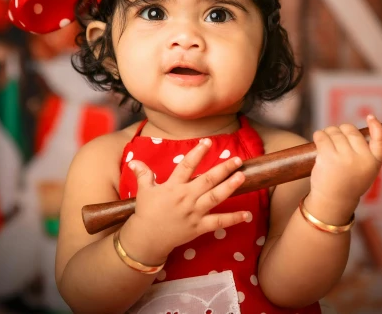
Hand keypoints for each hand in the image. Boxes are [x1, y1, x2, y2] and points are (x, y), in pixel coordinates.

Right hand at [119, 138, 249, 262]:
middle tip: (237, 160)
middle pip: (207, 180)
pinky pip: (218, 222)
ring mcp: (194, 213)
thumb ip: (143, 174)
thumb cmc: (146, 212)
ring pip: (215, 198)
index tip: (208, 142)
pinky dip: (233, 219)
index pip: (186, 166)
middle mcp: (185, 198)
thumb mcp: (144, 191)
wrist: (146, 238)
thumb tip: (134, 161)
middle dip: (223, 169)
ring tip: (242, 176)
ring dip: (230, 187)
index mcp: (173, 187)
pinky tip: (247, 215)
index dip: (197, 153)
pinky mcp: (199, 227)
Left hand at [307, 115, 381, 221]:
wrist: (333, 201)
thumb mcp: (366, 171)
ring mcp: (345, 157)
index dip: (376, 127)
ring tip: (327, 145)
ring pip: (334, 131)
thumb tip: (357, 128)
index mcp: (374, 162)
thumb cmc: (349, 183)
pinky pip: (322, 136)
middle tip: (337, 142)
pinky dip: (319, 136)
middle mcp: (361, 158)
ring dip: (328, 134)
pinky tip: (319, 140)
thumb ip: (366, 153)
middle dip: (341, 131)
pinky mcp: (328, 157)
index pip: (380, 140)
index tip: (371, 117)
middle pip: (350, 130)